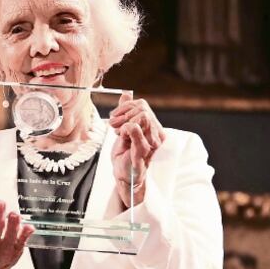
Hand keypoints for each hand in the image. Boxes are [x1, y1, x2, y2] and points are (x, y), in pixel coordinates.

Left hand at [108, 91, 164, 207]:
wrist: (123, 175)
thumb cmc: (125, 154)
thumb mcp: (123, 129)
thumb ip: (126, 111)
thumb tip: (127, 94)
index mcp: (152, 127)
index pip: (141, 104)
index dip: (125, 107)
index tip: (114, 116)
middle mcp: (155, 133)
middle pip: (142, 107)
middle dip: (123, 113)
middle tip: (113, 125)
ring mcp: (151, 141)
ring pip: (143, 116)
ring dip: (124, 121)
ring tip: (117, 132)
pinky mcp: (143, 149)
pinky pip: (136, 130)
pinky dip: (126, 129)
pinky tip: (122, 136)